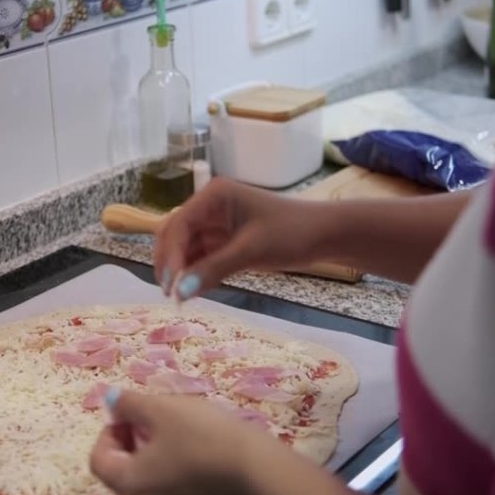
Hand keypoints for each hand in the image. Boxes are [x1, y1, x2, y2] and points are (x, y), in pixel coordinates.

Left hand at [89, 390, 270, 494]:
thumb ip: (130, 403)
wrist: (252, 464)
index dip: (109, 430)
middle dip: (131, 439)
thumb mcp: (161, 409)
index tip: (131, 412)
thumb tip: (110, 399)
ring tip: (177, 428)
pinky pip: (175, 485)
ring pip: (150, 478)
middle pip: (123, 470)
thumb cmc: (199, 434)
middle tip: (153, 416)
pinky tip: (198, 445)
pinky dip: (175, 464)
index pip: (98, 460)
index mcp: (129, 482)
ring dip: (153, 452)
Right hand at [154, 177, 325, 299]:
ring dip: (180, 270)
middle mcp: (210, 206)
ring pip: (185, 247)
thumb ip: (213, 269)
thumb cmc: (292, 233)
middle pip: (174, 234)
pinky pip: (201, 256)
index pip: (178, 224)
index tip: (170, 286)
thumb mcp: (251, 251)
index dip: (170, 255)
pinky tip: (194, 290)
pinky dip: (195, 272)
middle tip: (170, 295)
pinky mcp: (225, 240)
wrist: (325, 235)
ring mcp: (217, 223)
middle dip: (169, 262)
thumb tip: (179, 292)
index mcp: (214, 196)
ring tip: (180, 298)